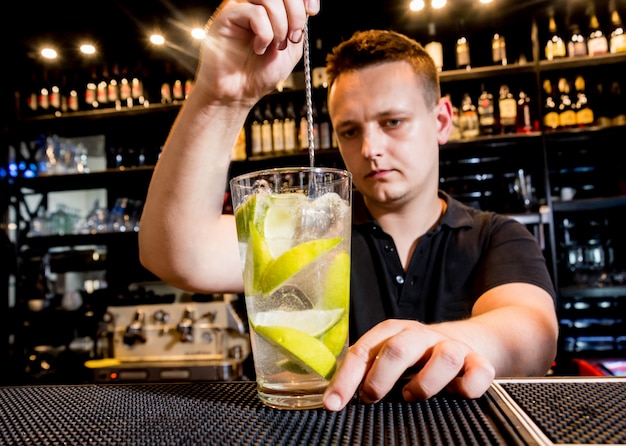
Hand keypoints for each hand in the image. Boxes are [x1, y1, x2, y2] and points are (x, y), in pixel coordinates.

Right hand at [194, 0, 318, 104]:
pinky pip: (254, 12)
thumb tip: (306, 7)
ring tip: (277, 45)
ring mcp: (240, 8)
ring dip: (280, 24)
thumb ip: (298, 26)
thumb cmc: (260, 74)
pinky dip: (265, 33)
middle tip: (293, 36)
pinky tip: (260, 48)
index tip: (312, 11)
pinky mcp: (227, 16)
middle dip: (295, 12)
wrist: (239, 94)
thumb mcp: (291, 49)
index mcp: (271, 9)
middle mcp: (254, 4)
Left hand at [322, 319, 495, 410]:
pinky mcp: (478, 361)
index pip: (363, 351)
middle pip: (398, 348)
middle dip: (380, 378)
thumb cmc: (417, 356)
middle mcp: (421, 336)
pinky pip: (479, 372)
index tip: (334, 404)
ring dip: (425, 383)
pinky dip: (469, 386)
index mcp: (393, 333)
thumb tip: (335, 397)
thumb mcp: (388, 356)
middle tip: (372, 397)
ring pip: (444, 357)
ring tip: (413, 395)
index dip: (346, 379)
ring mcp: (451, 347)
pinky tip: (457, 393)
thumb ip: (366, 370)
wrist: (465, 340)